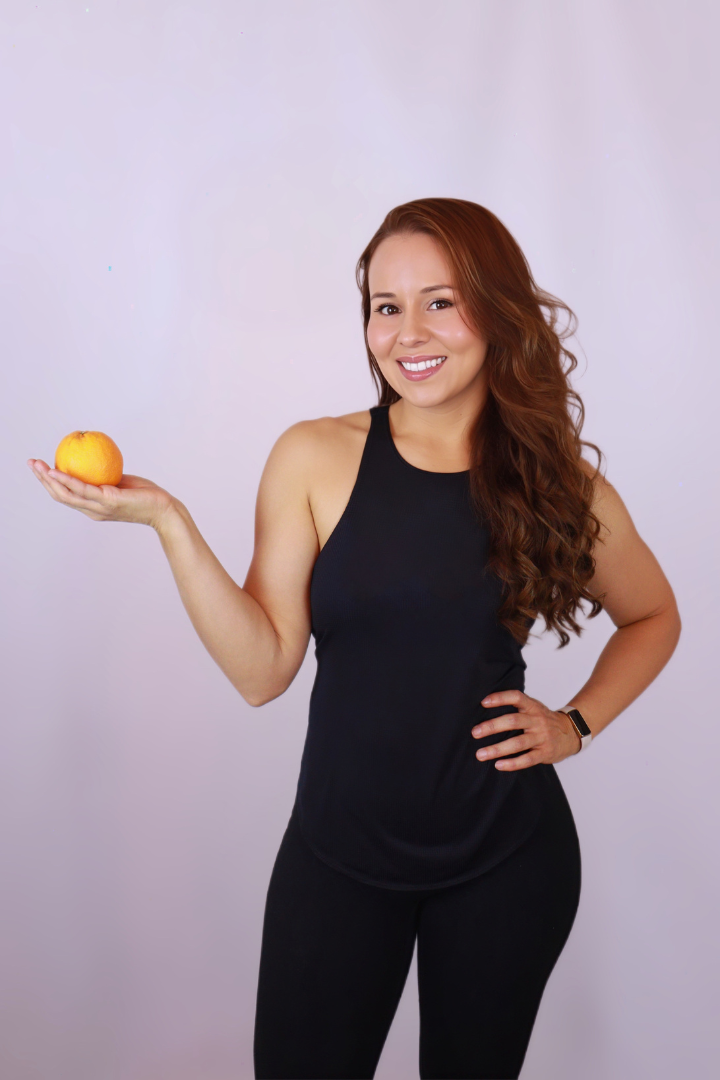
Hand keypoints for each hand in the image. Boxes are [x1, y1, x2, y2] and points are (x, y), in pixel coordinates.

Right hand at [27, 459, 174, 529]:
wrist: (163, 509)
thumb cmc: (144, 495)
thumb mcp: (120, 482)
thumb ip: (106, 475)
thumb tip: (95, 456)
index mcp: (93, 507)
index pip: (66, 496)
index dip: (49, 483)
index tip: (40, 468)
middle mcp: (92, 510)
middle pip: (60, 495)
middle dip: (42, 480)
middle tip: (31, 463)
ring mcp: (99, 508)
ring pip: (66, 494)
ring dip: (49, 479)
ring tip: (38, 465)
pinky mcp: (108, 502)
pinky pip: (83, 489)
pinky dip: (67, 480)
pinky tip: (56, 469)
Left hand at [471, 689, 580, 770]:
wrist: (571, 732)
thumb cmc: (545, 720)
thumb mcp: (534, 708)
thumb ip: (517, 708)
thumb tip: (486, 706)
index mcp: (533, 707)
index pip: (516, 697)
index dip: (500, 698)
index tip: (483, 702)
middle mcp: (537, 720)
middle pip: (513, 721)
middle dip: (492, 727)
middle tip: (475, 733)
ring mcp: (542, 737)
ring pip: (518, 743)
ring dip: (497, 749)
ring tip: (480, 754)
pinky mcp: (545, 752)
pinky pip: (527, 759)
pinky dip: (512, 764)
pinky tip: (498, 765)